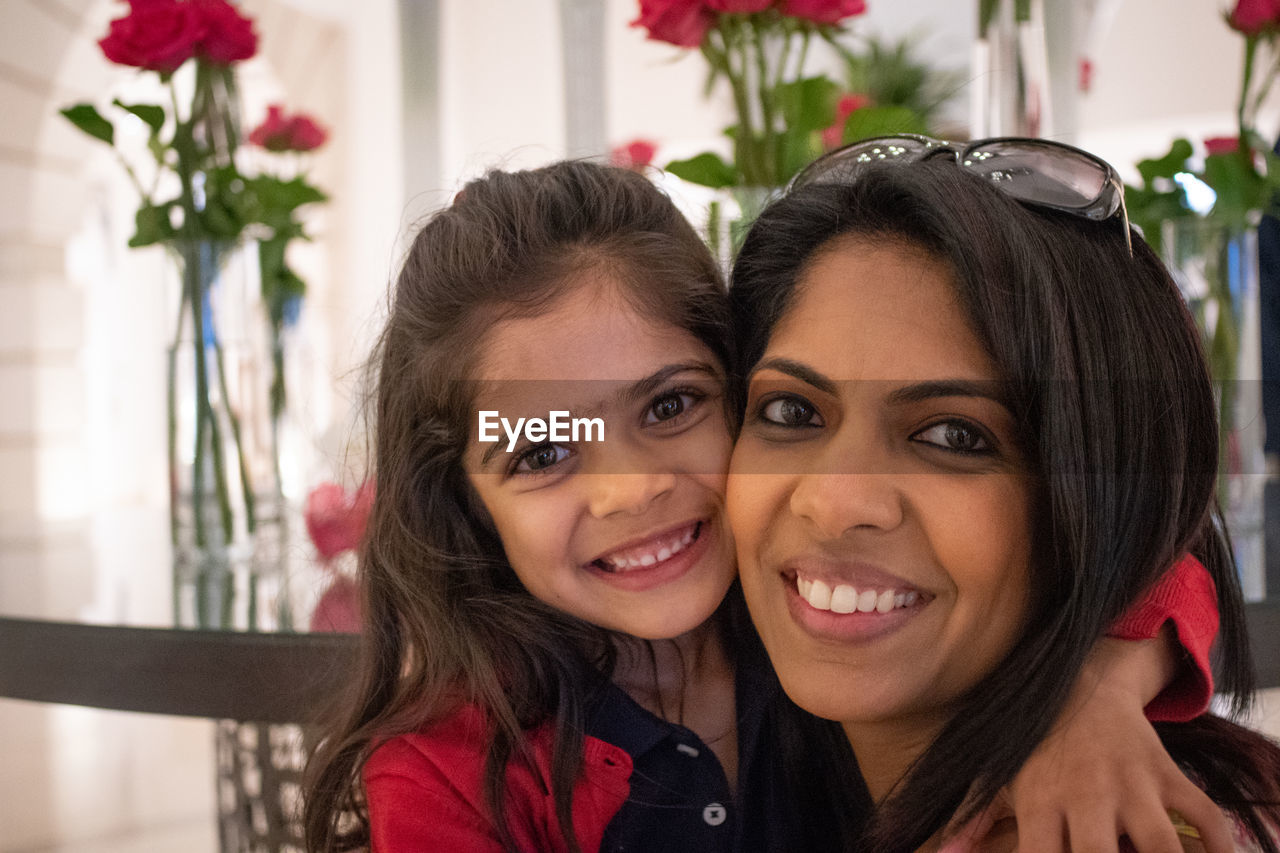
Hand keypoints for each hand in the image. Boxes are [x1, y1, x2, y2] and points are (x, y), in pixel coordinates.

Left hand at [940, 636, 1232, 852]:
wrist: (1081, 682)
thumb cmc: (1036, 741)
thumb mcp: (1002, 772)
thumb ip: (977, 816)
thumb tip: (946, 851)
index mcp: (1041, 799)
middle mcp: (1087, 794)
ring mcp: (1131, 783)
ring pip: (1160, 844)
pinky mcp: (1166, 772)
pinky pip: (1204, 813)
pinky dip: (1221, 844)